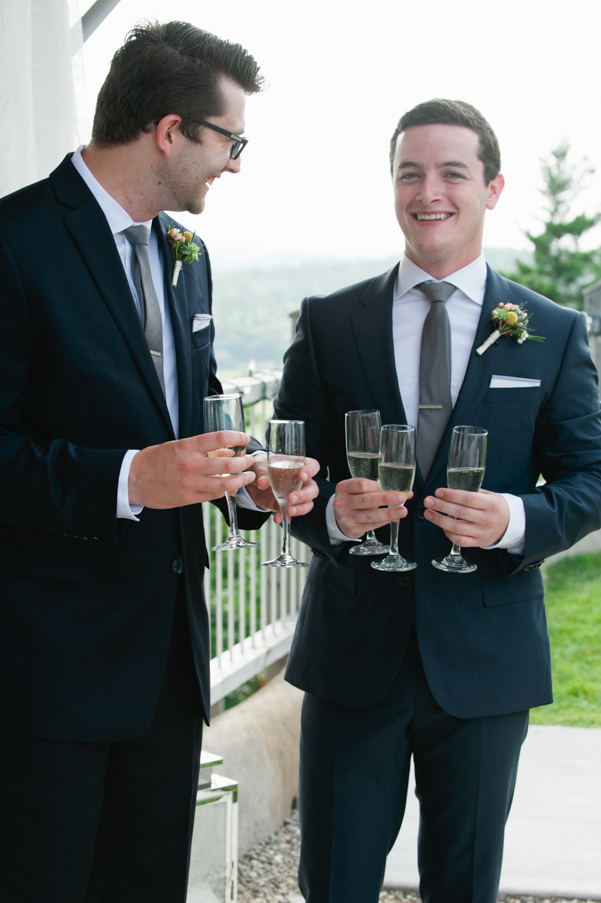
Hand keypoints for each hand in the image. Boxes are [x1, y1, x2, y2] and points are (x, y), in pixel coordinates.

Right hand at [129, 431, 255, 508]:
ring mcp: (190, 483)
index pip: (219, 438)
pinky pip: (213, 495)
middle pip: (228, 463)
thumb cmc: (154, 460)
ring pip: (224, 483)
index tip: (245, 438)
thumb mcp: (176, 446)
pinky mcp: (188, 498)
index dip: (237, 437)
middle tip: (251, 461)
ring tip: (248, 477)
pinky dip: (225, 491)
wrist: (133, 479)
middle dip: (244, 463)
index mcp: (187, 447)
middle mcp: (190, 464)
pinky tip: (231, 487)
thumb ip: (197, 449)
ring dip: (240, 480)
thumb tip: (222, 449)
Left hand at [246, 454, 320, 524]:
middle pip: (312, 489)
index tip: (302, 476)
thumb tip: (263, 483)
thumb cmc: (260, 467)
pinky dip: (284, 516)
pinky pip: (289, 513)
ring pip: (307, 504)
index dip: (311, 470)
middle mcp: (300, 481)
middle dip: (305, 495)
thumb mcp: (259, 466)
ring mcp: (295, 495)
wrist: (251, 482)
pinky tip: (278, 518)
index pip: (312, 466)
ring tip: (289, 511)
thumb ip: (262, 473)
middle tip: (292, 498)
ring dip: (300, 508)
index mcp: (297, 466)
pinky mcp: (285, 505)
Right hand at [333, 478, 410, 539]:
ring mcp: (346, 517)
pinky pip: (370, 525)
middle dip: (385, 499)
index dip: (378, 486)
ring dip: (388, 513)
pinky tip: (392, 518)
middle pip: (365, 500)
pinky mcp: (352, 528)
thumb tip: (407, 492)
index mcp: (344, 488)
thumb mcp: (359, 490)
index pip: (361, 485)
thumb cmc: (353, 499)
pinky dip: (383, 522)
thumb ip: (378, 488)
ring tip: (402, 511)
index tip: (391, 487)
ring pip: (369, 515)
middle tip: (400, 498)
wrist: (339, 516)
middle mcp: (342, 502)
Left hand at [423, 487, 508, 546]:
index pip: (468, 498)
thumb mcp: (488, 495)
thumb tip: (449, 490)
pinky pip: (458, 540)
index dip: (451, 495)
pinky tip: (441, 525)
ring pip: (456, 528)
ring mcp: (482, 533)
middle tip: (428, 501)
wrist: (507, 524)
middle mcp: (487, 519)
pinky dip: (447, 533)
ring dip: (439, 520)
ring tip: (428, 512)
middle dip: (441, 506)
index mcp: (491, 504)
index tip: (438, 492)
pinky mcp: (477, 543)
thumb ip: (471, 492)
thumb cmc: (494, 507)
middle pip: (459, 512)